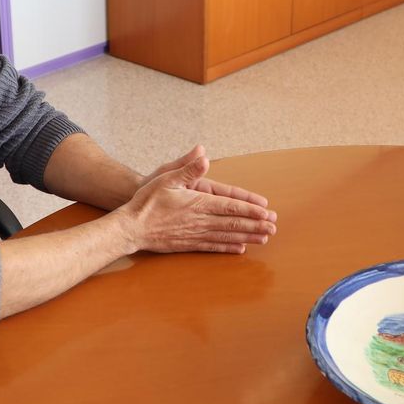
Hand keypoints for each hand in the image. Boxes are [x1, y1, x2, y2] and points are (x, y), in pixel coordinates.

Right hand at [117, 147, 277, 253]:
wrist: (130, 228)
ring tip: (264, 239)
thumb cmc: (146, 201)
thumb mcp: (166, 177)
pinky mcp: (187, 244)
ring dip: (247, 237)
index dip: (250, 210)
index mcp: (197, 203)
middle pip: (233, 223)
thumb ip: (187, 168)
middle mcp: (199, 220)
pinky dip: (228, 248)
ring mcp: (194, 234)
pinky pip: (212, 247)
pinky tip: (240, 249)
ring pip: (226, 236)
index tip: (267, 212)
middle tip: (273, 228)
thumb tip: (204, 155)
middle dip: (255, 225)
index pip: (230, 206)